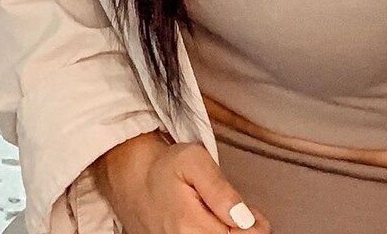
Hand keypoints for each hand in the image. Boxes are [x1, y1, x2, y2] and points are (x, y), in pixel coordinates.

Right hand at [95, 132, 271, 232]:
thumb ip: (220, 189)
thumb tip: (245, 218)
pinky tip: (211, 223)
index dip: (255, 227)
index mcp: (191, 227)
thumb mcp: (194, 161)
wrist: (131, 178)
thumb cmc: (163, 167)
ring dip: (228, 232)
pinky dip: (214, 233)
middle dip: (242, 230)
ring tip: (222, 216)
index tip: (252, 213)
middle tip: (240, 213)